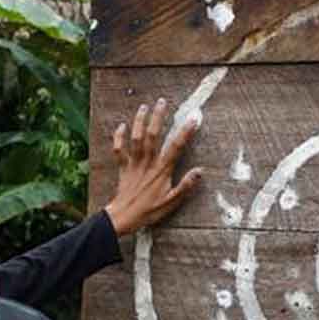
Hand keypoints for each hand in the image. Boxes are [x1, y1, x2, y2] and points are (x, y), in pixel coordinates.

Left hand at [104, 98, 204, 235]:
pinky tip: (121, 126)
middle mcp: (148, 163)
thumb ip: (186, 186)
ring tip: (144, 106)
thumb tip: (200, 171)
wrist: (124, 217)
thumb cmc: (149, 211)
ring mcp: (134, 164)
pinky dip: (119, 138)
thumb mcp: (172, 202)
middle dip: (158, 117)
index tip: (194, 118)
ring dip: (140, 121)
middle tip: (163, 102)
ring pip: (136, 138)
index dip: (185, 132)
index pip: (176, 147)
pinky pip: (119, 150)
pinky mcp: (123, 168)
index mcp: (162, 170)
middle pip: (153, 135)